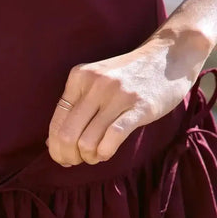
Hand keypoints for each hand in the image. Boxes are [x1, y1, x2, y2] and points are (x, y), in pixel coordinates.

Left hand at [46, 39, 199, 166]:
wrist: (168, 56)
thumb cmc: (127, 77)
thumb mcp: (95, 83)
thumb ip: (74, 108)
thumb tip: (50, 142)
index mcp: (78, 78)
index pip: (56, 123)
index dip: (55, 147)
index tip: (62, 158)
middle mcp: (94, 84)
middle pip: (68, 135)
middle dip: (68, 156)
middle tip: (76, 161)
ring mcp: (117, 95)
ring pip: (87, 141)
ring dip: (89, 157)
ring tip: (95, 156)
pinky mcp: (139, 107)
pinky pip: (111, 139)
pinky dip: (104, 153)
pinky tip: (106, 153)